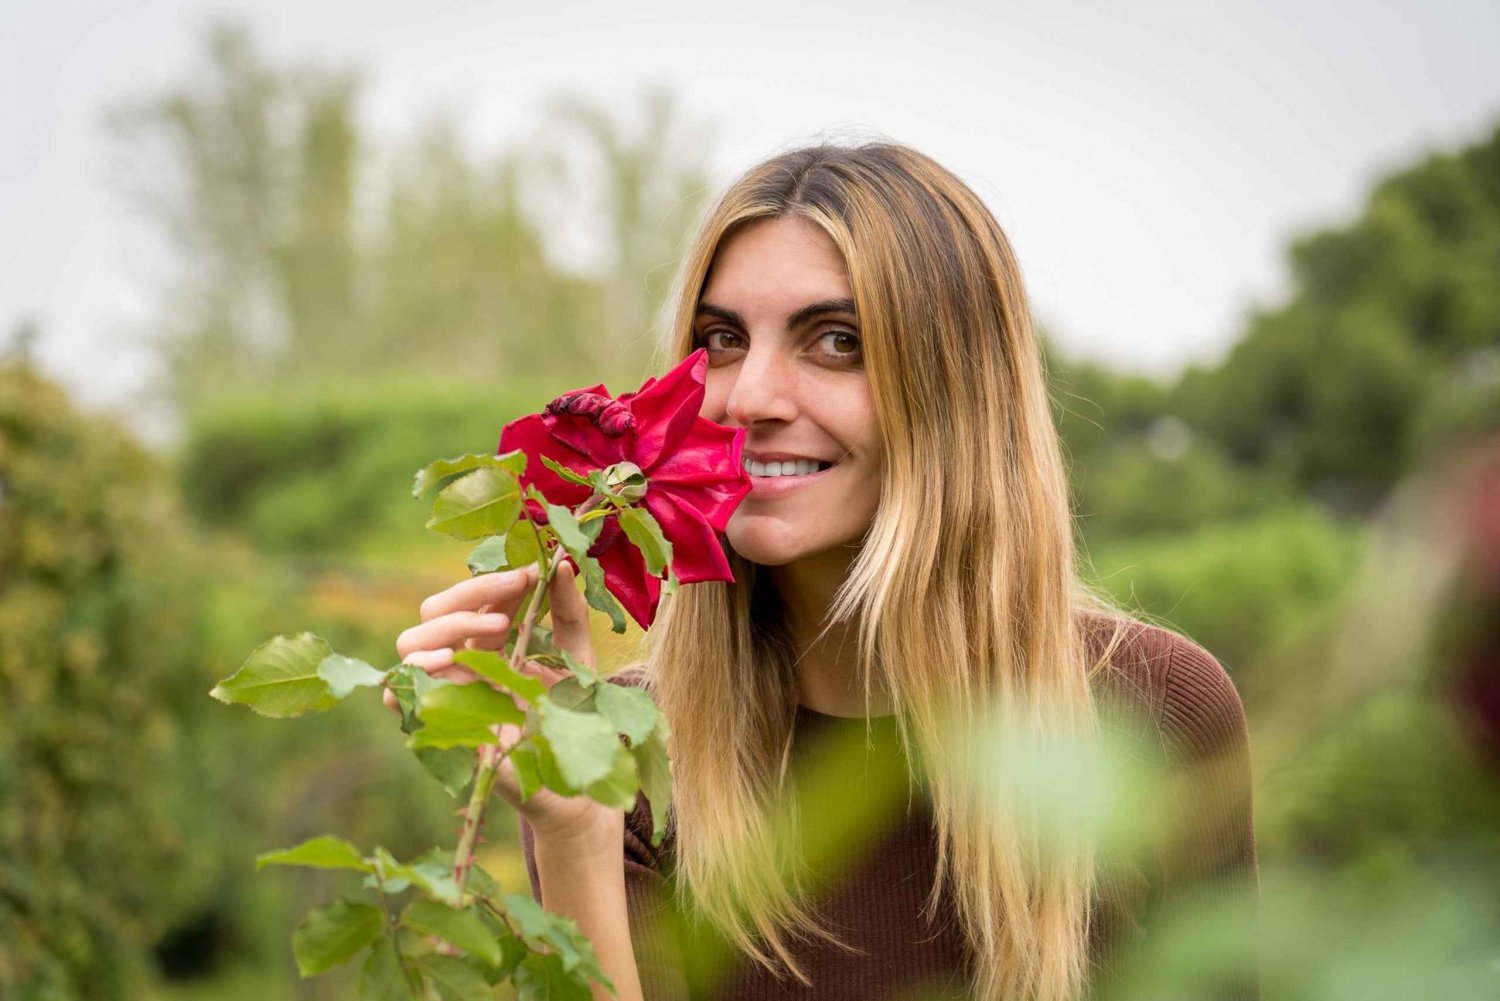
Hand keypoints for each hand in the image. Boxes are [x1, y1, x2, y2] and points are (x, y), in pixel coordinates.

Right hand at [389, 560, 623, 847]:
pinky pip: (402, 696)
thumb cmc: (574, 719)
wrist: (576, 783)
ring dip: (447, 629)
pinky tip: (445, 665)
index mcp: (491, 641)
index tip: (531, 574)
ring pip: (410, 645)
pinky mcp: (439, 728)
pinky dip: (411, 676)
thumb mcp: (578, 658)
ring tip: (494, 634)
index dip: (496, 581)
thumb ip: (570, 613)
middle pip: (433, 610)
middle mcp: (462, 662)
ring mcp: (446, 692)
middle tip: (512, 602)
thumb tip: (564, 564)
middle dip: (470, 597)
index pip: (473, 597)